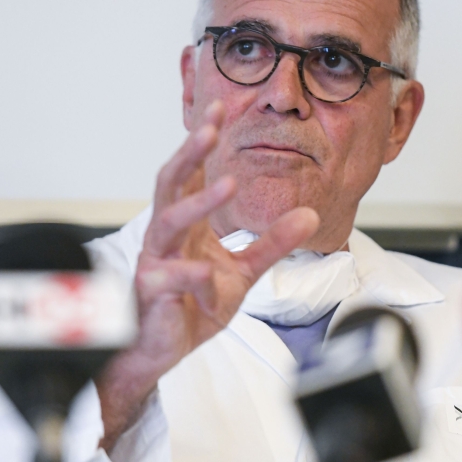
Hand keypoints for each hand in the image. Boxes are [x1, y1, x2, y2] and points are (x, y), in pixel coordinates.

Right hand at [96, 102, 318, 449]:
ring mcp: (156, 261)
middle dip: (190, 153)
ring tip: (229, 183)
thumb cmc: (191, 306)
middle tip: (210, 126)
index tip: (219, 110)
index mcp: (186, 226)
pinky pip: (173, 277)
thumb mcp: (243, 273)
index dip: (202, 143)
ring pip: (168, 221)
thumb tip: (309, 214)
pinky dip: (196, 278)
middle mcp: (166, 236)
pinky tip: (211, 279)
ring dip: (199, 201)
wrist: (161, 350)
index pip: (191, 175)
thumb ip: (272, 244)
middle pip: (171, 183)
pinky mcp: (152, 291)